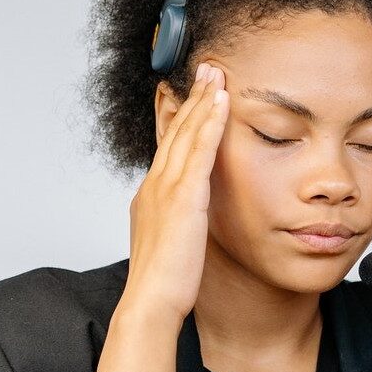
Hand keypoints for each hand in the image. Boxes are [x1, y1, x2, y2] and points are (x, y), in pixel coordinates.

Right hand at [123, 61, 229, 327]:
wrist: (151, 302)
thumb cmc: (162, 285)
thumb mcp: (168, 245)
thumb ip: (176, 224)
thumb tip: (185, 221)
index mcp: (150, 197)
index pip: (166, 147)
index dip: (179, 118)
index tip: (189, 95)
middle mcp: (154, 186)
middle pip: (174, 131)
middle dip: (191, 98)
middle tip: (205, 69)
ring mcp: (166, 190)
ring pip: (186, 133)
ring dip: (202, 100)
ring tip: (216, 73)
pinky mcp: (183, 198)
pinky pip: (199, 151)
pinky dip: (210, 123)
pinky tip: (222, 102)